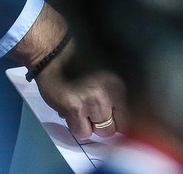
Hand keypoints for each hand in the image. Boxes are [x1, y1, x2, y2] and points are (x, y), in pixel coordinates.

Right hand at [8, 2, 125, 139]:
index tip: (110, 117)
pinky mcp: (74, 108)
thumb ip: (116, 94)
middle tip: (92, 111)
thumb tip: (119, 115)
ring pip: (96, 132)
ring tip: (81, 110)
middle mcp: (109, 95)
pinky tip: (71, 111)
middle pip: (112, 128)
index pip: (127, 119)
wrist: (55, 50)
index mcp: (119, 85)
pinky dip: (76, 125)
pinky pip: (80, 131)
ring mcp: (92, 103)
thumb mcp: (108, 71)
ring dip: (89, 125)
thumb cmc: (81, 58)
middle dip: (103, 124)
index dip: (117, 120)